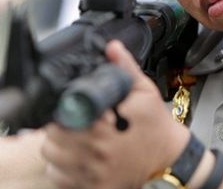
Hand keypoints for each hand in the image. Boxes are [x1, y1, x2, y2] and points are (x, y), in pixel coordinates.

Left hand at [41, 40, 190, 188]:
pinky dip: (62, 169)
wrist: (170, 160)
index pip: (60, 118)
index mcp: (104, 126)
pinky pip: (60, 179)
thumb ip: (125, 68)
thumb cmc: (156, 125)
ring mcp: (93, 174)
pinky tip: (76, 158)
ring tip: (73, 139)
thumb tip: (111, 47)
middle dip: (58, 128)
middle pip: (51, 139)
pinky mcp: (94, 188)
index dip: (60, 111)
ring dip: (57, 148)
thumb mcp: (145, 91)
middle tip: (71, 122)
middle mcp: (96, 152)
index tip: (69, 108)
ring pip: (52, 159)